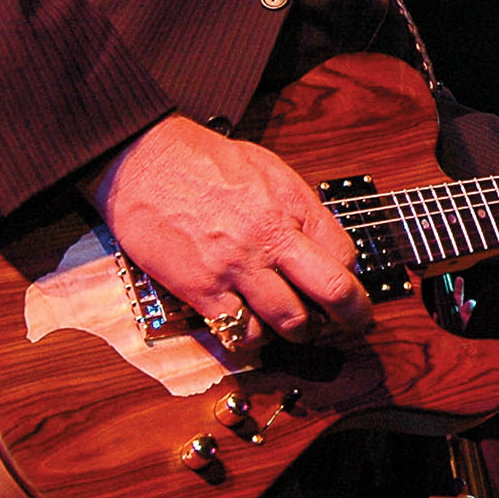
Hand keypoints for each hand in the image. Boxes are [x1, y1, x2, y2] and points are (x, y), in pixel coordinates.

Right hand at [96, 116, 370, 346]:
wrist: (143, 159)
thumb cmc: (201, 159)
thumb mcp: (266, 167)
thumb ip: (296, 204)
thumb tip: (317, 239)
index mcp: (291, 205)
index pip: (345, 254)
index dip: (350, 275)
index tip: (345, 283)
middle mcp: (270, 238)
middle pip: (333, 291)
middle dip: (353, 315)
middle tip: (355, 325)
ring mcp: (237, 267)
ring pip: (290, 321)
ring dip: (300, 332)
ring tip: (296, 328)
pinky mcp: (202, 289)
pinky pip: (241, 332)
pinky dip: (253, 339)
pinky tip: (252, 328)